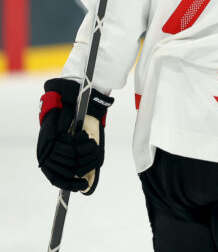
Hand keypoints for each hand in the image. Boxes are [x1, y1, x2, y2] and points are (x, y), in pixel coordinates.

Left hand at [37, 78, 111, 193]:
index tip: (83, 186)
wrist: (71, 106)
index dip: (70, 185)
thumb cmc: (77, 131)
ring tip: (92, 143)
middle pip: (70, 168)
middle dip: (86, 162)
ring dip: (88, 150)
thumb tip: (86, 190)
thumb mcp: (80, 152)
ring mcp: (48, 144)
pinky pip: (74, 143)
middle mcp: (45, 154)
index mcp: (48, 162)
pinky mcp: (55, 133)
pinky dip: (84, 140)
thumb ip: (83, 169)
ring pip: (73, 156)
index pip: (57, 179)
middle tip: (94, 153)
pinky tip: (85, 135)